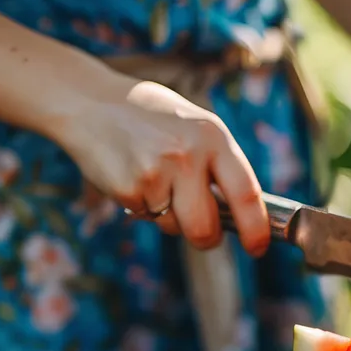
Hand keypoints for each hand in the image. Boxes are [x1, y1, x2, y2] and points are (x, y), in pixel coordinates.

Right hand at [55, 77, 269, 255]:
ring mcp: (156, 173)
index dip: (256, 229)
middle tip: (204, 232)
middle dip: (206, 238)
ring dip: (168, 216)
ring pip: (174, 226)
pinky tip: (132, 174)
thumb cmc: (151, 118)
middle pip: (206, 228)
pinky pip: (146, 217)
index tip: (258, 247)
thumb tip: (242, 215)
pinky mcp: (128, 189)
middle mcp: (188, 155)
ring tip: (155, 178)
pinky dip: (142, 205)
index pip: (246, 193)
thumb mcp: (194, 127)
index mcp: (213, 136)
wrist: (91, 102)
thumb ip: (218, 164)